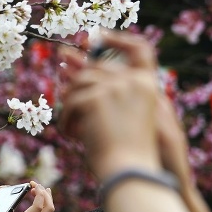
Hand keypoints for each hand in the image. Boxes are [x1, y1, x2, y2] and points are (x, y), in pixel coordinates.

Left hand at [59, 31, 162, 177]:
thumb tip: (74, 75)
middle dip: (77, 65)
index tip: (99, 36)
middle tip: (62, 60)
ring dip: (71, 104)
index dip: (120, 40)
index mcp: (149, 87)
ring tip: (71, 125)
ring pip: (80, 83)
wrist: (132, 175)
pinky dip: (68, 120)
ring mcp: (116, 88)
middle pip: (99, 66)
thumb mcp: (124, 120)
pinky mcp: (97, 98)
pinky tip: (71, 135)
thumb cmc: (129, 156)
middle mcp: (136, 82)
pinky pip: (71, 102)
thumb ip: (109, 98)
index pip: (141, 50)